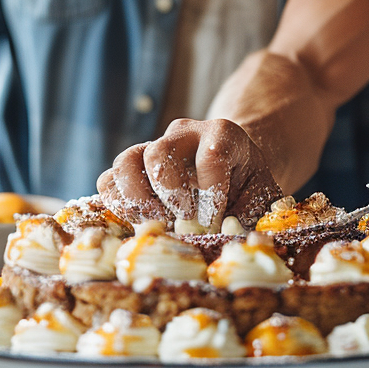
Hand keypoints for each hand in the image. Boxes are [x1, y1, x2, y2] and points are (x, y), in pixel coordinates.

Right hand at [98, 119, 281, 228]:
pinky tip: (141, 222)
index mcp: (223, 134)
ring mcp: (154, 146)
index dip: (210, 192)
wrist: (232, 167)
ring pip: (126, 161)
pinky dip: (118, 205)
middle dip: (169, 193)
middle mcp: (185, 134)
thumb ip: (249, 215)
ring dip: (137, 200)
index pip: (212, 155)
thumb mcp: (260, 196)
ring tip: (158, 222)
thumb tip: (225, 233)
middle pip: (160, 152)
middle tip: (183, 218)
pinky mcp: (133, 167)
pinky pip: (108, 180)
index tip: (213, 218)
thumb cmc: (247, 186)